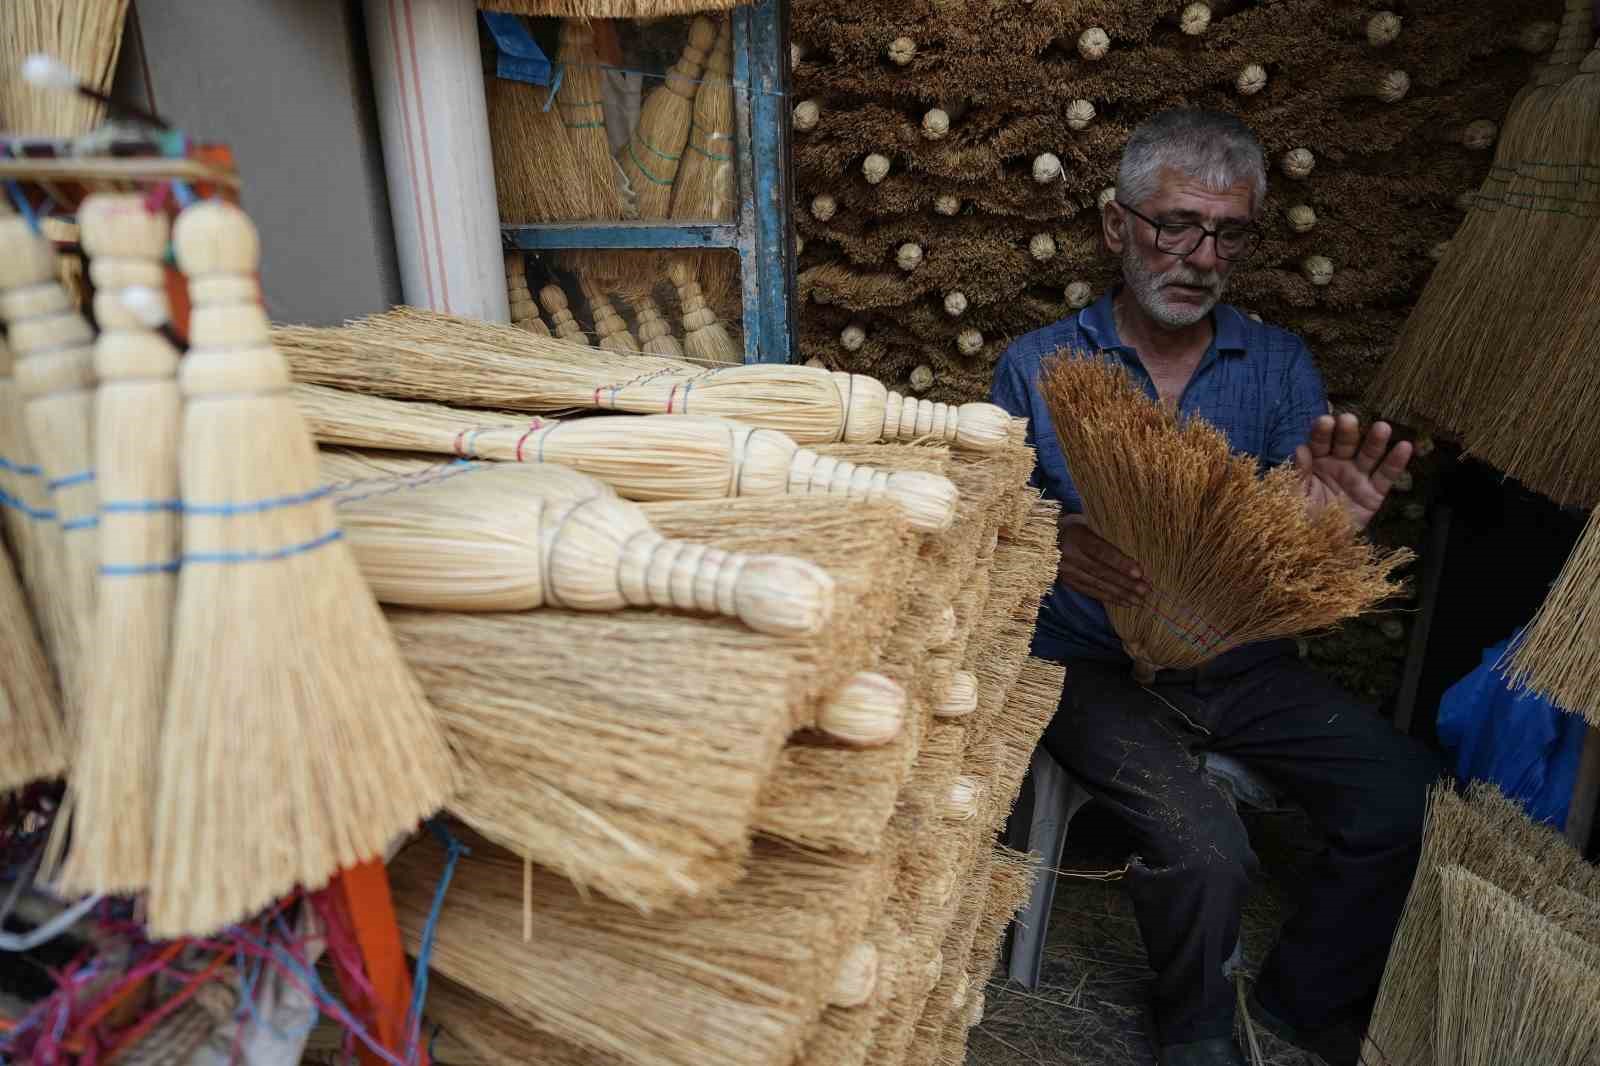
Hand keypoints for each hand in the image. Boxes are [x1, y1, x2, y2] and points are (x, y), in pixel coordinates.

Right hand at [1056, 513, 1149, 607]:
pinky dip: (1108, 598)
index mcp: (1076, 537)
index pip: (1101, 552)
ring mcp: (1066, 571)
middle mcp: (1069, 556)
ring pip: (1096, 585)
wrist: (1044, 537)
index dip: (1120, 563)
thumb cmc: (1075, 527)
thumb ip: (1105, 538)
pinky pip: (1090, 592)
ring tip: (1139, 600)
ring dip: (1120, 594)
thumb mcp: (1087, 524)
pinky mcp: (1066, 581)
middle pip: (1100, 572)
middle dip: (1125, 583)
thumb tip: (1132, 557)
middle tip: (1145, 590)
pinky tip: (1124, 602)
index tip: (1139, 572)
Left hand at [1293, 413, 1413, 529]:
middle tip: (1349, 420)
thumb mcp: (1293, 496)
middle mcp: (1338, 465)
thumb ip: (1298, 473)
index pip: (1319, 442)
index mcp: (1316, 462)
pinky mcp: (1374, 494)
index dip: (1322, 432)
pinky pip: (1386, 476)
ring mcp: (1357, 477)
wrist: (1315, 546)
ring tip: (1382, 427)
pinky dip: (1396, 462)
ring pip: (1368, 455)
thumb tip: (1301, 448)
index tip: (1325, 421)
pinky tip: (1405, 446)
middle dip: (1347, 432)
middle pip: (1345, 444)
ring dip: (1375, 440)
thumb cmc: (1299, 518)